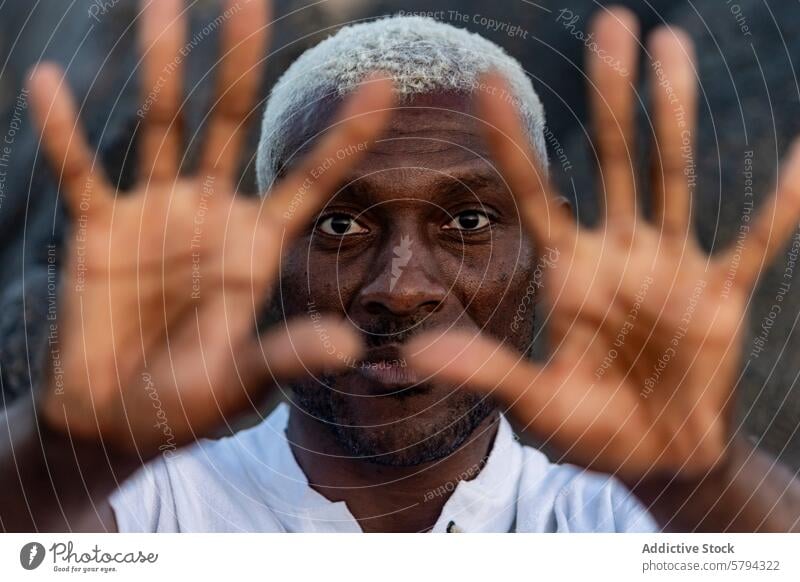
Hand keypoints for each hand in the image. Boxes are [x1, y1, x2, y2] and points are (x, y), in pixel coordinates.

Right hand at [30, 0, 392, 454]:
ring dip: (162, 69)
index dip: (346, 135)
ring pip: (161, 128)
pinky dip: (65, 135)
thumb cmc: (187, 404)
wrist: (116, 418)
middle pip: (230, 126)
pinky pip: (82, 173)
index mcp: (257, 247)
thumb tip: (349, 346)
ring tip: (164, 5)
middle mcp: (212, 216)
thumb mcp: (241, 383)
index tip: (386, 83)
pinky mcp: (100, 229)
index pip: (310, 180)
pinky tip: (49, 83)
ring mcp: (156, 215)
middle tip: (250, 0)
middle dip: (242, 66)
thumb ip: (286, 356)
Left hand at [405, 9, 799, 480]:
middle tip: (611, 26)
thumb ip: (486, 369)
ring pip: (672, 178)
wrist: (653, 456)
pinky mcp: (719, 294)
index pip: (534, 195)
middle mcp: (618, 255)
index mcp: (568, 273)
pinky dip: (776, 207)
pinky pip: (754, 242)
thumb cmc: (589, 428)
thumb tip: (414, 353)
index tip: (489, 82)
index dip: (513, 143)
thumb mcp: (535, 402)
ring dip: (676, 116)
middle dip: (611, 99)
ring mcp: (670, 267)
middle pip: (612, 162)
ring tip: (672, 47)